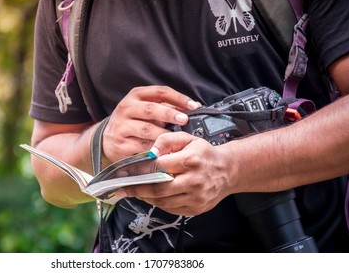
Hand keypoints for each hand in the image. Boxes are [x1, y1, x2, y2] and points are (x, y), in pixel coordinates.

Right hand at [103, 86, 200, 161]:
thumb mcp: (145, 109)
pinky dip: (155, 150)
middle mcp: (126, 109)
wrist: (106, 139)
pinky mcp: (121, 145)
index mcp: (135, 96)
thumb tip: (192, 108)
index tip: (193, 106)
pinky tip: (165, 151)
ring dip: (164, 135)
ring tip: (176, 139)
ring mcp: (121, 127)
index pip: (160, 92)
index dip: (178, 98)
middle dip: (169, 114)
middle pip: (150, 109)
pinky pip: (141, 148)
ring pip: (147, 130)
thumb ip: (166, 107)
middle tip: (184, 120)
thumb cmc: (133, 122)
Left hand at [115, 132, 233, 215]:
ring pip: (163, 201)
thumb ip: (166, 140)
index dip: (138, 170)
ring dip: (145, 197)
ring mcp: (196, 197)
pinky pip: (171, 209)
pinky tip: (150, 196)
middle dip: (136, 188)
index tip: (123, 171)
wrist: (227, 171)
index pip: (158, 167)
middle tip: (121, 187)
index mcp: (190, 160)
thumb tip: (149, 152)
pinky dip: (157, 203)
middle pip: (158, 188)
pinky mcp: (196, 209)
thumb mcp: (187, 138)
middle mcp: (194, 180)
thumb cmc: (203, 153)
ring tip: (133, 190)